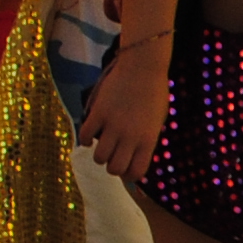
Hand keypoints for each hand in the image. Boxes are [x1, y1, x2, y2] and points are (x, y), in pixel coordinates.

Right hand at [83, 39, 168, 178]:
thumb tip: (135, 157)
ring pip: (99, 157)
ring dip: (98, 155)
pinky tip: (90, 133)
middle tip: (112, 156)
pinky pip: (85, 135)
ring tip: (101, 145)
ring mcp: (113, 125)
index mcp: (148, 140)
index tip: (125, 168)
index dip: (129, 175)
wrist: (143, 67)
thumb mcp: (157, 121)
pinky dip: (85, 139)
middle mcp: (130, 137)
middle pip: (115, 168)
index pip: (136, 171)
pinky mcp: (99, 112)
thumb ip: (146, 140)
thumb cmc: (154, 93)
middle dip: (112, 166)